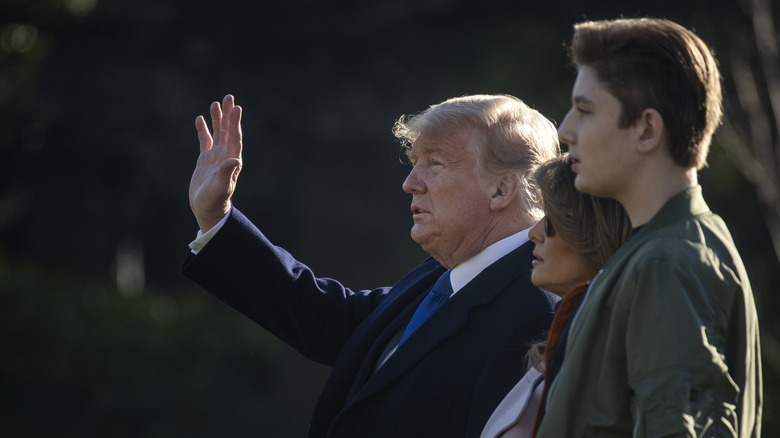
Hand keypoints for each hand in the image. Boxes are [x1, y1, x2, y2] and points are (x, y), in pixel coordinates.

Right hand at [189, 94, 242, 231]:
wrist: (207, 209)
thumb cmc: (215, 201)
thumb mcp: (220, 187)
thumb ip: (227, 173)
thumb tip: (235, 159)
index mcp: (232, 160)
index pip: (235, 137)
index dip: (235, 122)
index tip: (237, 108)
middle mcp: (226, 156)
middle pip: (228, 130)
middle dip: (228, 114)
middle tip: (229, 97)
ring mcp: (215, 157)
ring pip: (217, 133)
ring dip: (217, 119)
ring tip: (216, 103)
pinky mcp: (205, 160)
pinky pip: (205, 141)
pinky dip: (203, 130)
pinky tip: (200, 119)